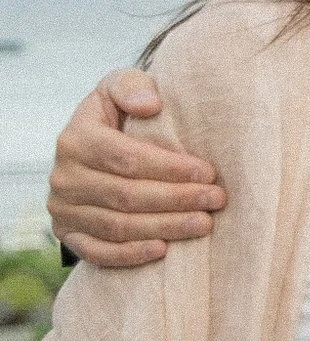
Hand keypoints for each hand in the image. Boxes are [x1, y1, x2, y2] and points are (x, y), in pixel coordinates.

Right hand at [48, 71, 223, 265]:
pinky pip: (97, 251)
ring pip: (117, 225)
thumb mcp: (119, 89)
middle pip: (125, 194)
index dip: (170, 168)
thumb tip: (150, 105)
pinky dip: (129, 254)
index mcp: (75, 139)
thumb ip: (132, 87)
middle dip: (176, 199)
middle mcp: (63, 176)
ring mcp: (63, 208)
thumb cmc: (119, 116)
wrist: (94, 151)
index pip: (126, 158)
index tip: (209, 173)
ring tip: (204, 224)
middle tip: (216, 200)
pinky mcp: (67, 234)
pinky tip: (163, 250)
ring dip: (164, 227)